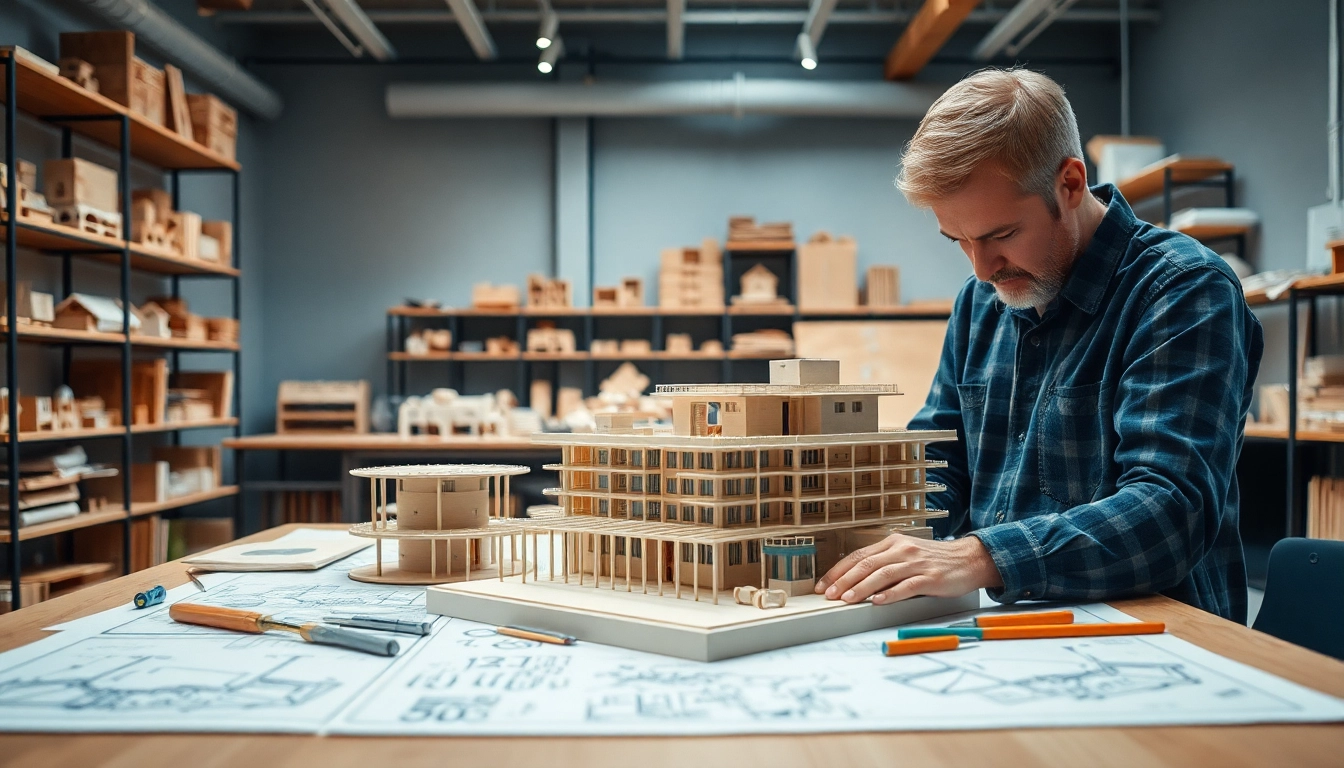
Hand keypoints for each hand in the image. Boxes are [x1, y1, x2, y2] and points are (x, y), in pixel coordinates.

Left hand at [815, 535, 1002, 604]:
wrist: (969, 559)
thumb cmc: (934, 560)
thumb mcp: (906, 554)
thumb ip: (884, 562)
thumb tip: (854, 580)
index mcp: (892, 542)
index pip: (858, 555)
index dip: (838, 570)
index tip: (824, 584)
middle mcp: (902, 549)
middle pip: (866, 564)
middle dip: (844, 580)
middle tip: (829, 595)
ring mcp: (916, 563)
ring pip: (882, 574)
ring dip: (862, 587)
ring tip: (847, 600)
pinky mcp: (930, 578)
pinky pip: (906, 586)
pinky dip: (890, 594)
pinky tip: (877, 601)